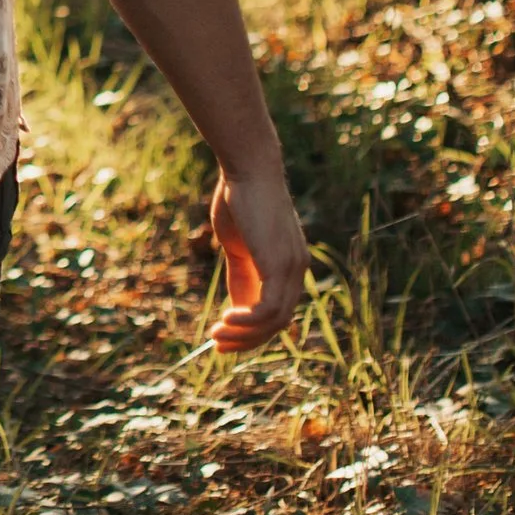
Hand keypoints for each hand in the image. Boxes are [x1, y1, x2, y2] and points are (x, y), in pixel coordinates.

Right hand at [207, 152, 309, 348]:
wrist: (247, 170)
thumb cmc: (238, 200)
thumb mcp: (238, 246)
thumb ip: (242, 275)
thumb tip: (237, 308)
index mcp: (290, 266)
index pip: (277, 311)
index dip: (251, 330)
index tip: (223, 336)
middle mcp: (298, 271)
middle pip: (278, 323)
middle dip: (247, 339)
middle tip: (217, 344)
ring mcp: (293, 269)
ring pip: (274, 321)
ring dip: (243, 334)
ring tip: (216, 334)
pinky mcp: (281, 266)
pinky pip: (268, 310)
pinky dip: (247, 321)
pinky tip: (225, 319)